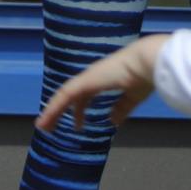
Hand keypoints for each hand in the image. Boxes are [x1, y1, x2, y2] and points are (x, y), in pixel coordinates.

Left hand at [37, 35, 168, 133]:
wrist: (146, 62)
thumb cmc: (143, 76)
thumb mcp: (133, 97)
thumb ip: (122, 108)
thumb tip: (112, 121)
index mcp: (103, 79)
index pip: (84, 95)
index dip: (79, 109)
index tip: (77, 124)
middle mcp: (91, 77)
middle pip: (70, 96)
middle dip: (60, 111)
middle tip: (52, 127)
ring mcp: (87, 78)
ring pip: (64, 95)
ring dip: (53, 111)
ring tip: (43, 127)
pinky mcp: (86, 81)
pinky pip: (66, 95)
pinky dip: (54, 107)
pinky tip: (47, 119)